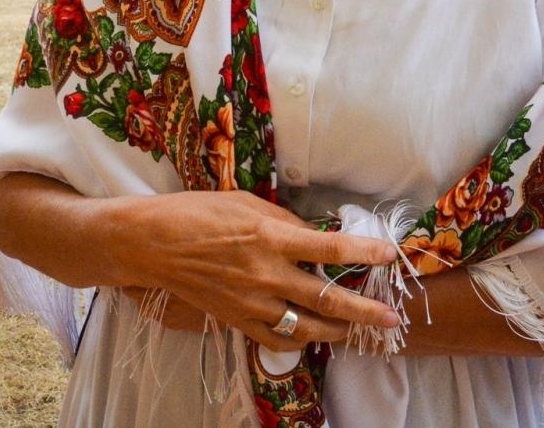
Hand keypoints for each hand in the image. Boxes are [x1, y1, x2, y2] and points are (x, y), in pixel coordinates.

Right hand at [115, 190, 399, 351]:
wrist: (152, 244)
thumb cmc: (197, 213)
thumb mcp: (245, 203)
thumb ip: (284, 221)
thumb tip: (315, 234)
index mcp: (269, 237)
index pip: (329, 247)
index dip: (364, 251)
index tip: (390, 253)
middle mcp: (266, 274)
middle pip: (327, 298)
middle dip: (365, 309)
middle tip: (391, 316)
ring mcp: (252, 303)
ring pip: (307, 326)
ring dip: (339, 331)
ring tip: (360, 330)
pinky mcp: (237, 320)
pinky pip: (278, 338)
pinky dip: (301, 339)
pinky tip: (316, 336)